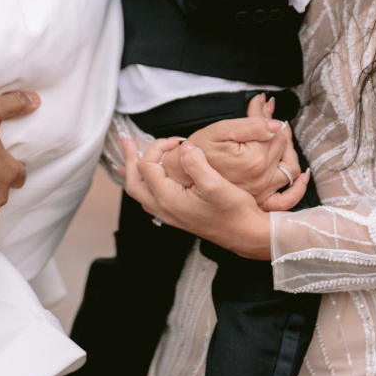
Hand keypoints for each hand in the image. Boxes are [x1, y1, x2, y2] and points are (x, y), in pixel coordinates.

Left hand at [122, 136, 271, 259]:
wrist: (246, 234)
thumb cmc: (235, 213)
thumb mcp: (216, 184)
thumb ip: (196, 163)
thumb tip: (184, 148)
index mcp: (169, 199)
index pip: (148, 167)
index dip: (158, 147)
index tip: (176, 141)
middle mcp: (166, 209)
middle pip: (134, 183)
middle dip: (130, 160)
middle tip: (128, 143)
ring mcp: (171, 214)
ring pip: (141, 192)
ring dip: (135, 172)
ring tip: (133, 157)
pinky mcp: (178, 215)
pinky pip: (152, 199)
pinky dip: (146, 184)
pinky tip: (152, 180)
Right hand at [185, 112, 303, 207]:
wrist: (182, 179)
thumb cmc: (198, 152)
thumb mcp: (220, 131)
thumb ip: (250, 125)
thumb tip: (277, 123)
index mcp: (254, 160)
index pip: (274, 131)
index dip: (267, 114)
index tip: (262, 102)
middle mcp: (262, 178)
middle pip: (282, 146)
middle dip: (278, 127)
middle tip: (268, 113)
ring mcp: (262, 192)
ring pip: (290, 168)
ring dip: (289, 151)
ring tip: (281, 137)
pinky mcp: (259, 201)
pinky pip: (287, 198)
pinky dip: (298, 188)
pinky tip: (302, 175)